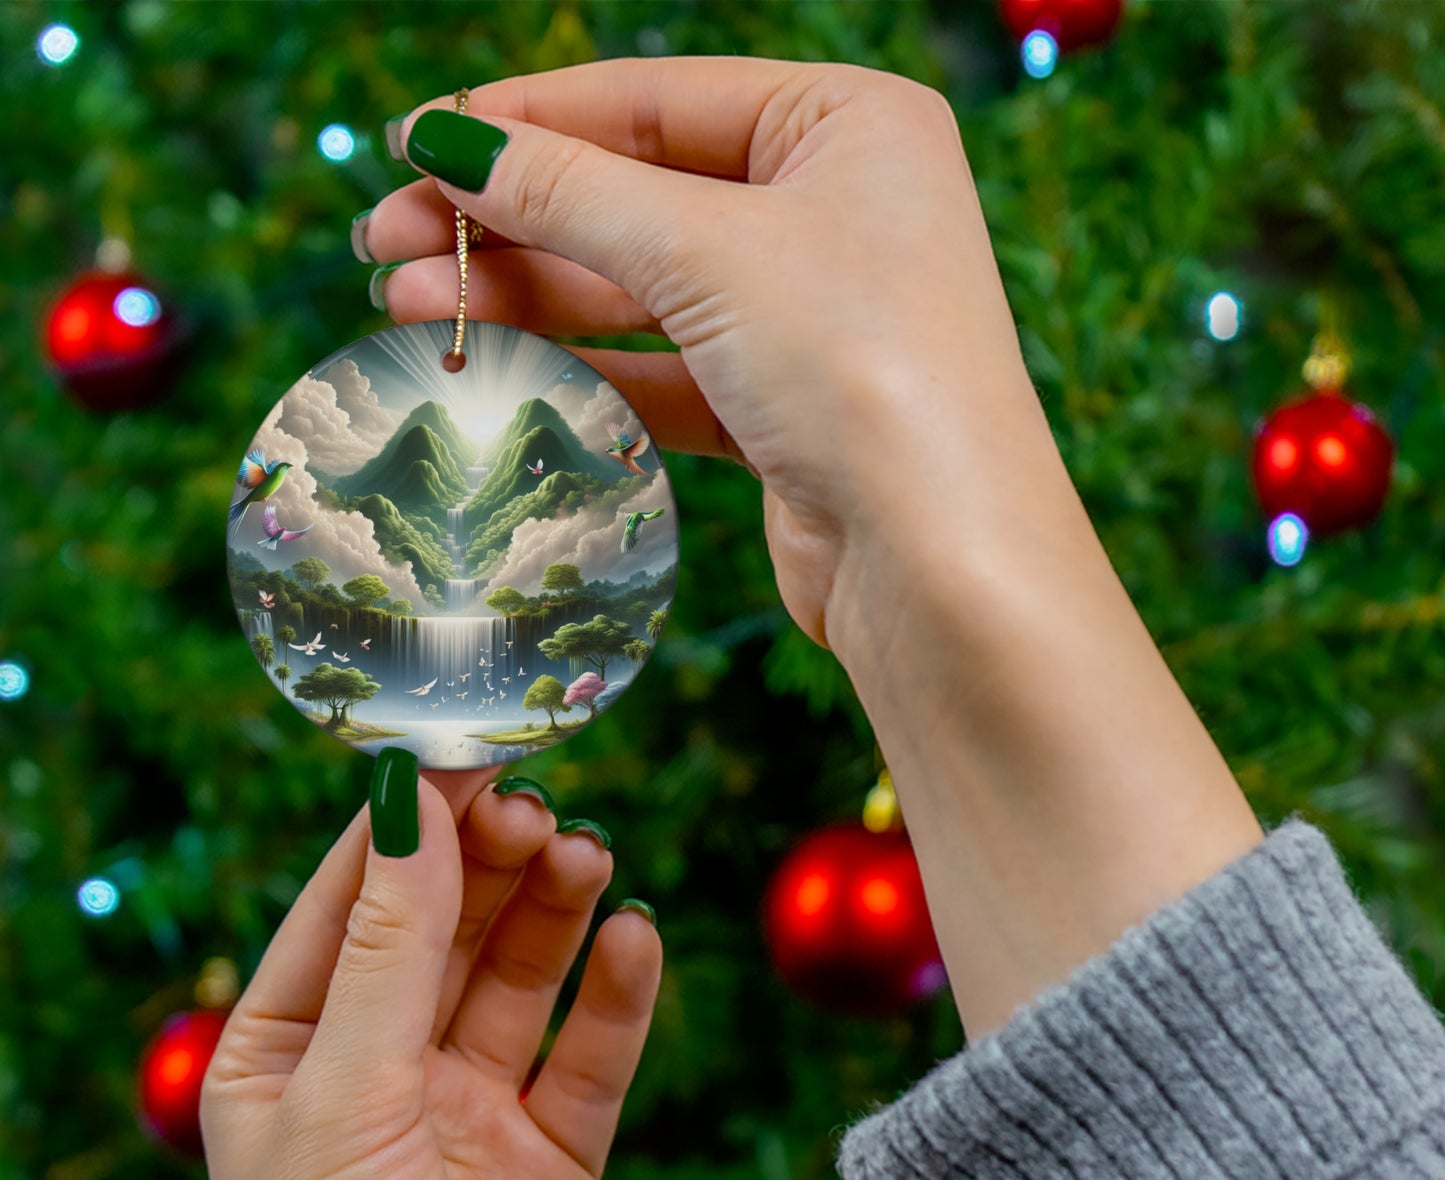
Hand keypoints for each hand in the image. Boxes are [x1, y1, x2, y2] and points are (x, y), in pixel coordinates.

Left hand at [202, 763, 661, 1179]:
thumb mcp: (344, 1096)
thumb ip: (390, 947)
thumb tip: (409, 801)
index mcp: (289, 1054)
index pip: (352, 903)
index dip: (410, 826)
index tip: (468, 752)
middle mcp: (380, 1074)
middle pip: (447, 929)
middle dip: (491, 864)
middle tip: (541, 808)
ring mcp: (469, 1114)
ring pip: (522, 978)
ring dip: (556, 911)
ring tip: (590, 858)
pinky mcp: (552, 1159)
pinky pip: (591, 1055)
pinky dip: (618, 994)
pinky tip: (635, 939)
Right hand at [361, 56, 1054, 656]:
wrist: (938, 561)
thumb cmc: (859, 367)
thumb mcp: (707, 251)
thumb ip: (571, 193)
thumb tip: (448, 142)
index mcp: (847, 125)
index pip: (655, 100)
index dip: (527, 120)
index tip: (414, 142)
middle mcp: (834, 209)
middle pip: (637, 195)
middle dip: (509, 219)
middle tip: (384, 241)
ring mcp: (809, 314)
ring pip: (641, 288)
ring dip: (526, 295)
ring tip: (406, 304)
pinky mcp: (783, 408)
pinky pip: (663, 369)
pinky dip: (582, 367)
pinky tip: (492, 363)